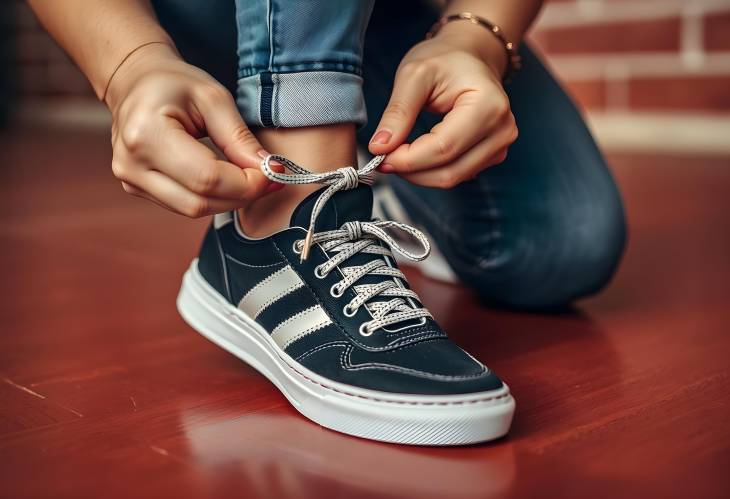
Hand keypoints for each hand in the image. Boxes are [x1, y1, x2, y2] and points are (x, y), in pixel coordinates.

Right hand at [106, 43, 279, 216]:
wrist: (133, 82)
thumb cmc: (172, 82)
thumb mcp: (213, 97)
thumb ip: (240, 137)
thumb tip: (269, 170)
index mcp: (146, 134)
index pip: (207, 178)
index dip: (247, 182)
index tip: (274, 171)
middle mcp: (131, 164)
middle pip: (200, 202)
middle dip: (242, 194)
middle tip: (269, 178)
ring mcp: (131, 180)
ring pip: (193, 209)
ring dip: (229, 199)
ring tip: (250, 177)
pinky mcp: (136, 188)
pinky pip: (183, 205)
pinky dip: (212, 197)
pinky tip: (227, 180)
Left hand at [368, 28, 517, 188]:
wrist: (470, 56)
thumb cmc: (444, 60)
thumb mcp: (414, 75)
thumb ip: (398, 112)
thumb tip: (380, 147)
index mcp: (489, 105)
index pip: (444, 148)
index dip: (408, 160)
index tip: (379, 156)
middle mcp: (502, 130)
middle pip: (450, 171)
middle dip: (411, 170)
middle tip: (382, 158)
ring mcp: (500, 146)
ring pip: (452, 178)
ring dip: (419, 173)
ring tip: (396, 153)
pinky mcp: (492, 155)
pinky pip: (456, 174)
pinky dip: (430, 171)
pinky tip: (415, 153)